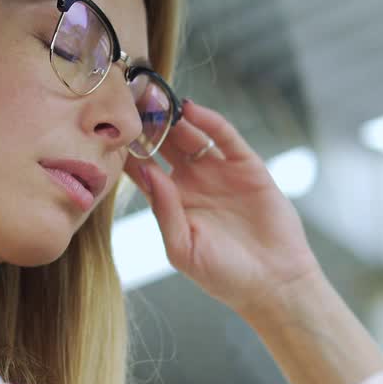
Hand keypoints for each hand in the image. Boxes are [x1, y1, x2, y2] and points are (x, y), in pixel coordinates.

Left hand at [123, 100, 319, 314]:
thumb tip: (148, 174)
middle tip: (130, 101)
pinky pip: (225, 137)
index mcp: (172, 202)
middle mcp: (193, 182)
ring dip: (175, 118)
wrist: (273, 284)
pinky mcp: (247, 167)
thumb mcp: (183, 248)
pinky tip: (191, 110)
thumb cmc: (224, 275)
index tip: (109, 131)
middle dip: (149, 124)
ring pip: (192, 136)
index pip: (144, 168)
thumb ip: (164, 211)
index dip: (129, 150)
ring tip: (156, 99)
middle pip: (165, 144)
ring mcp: (219, 172)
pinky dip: (209, 121)